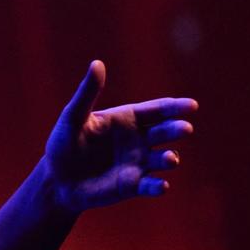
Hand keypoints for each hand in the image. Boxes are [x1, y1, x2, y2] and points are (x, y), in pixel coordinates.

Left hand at [43, 62, 197, 213]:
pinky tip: (163, 186)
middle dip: (176, 129)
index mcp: (128, 118)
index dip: (175, 107)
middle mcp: (138, 139)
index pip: (157, 110)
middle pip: (164, 131)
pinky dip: (158, 186)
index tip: (192, 106)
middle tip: (186, 128)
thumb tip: (97, 63)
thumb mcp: (73, 116)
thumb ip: (87, 93)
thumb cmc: (64, 143)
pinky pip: (150, 186)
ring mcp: (138, 163)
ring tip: (170, 159)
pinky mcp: (132, 186)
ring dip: (170, 158)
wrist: (57, 179)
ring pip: (162, 158)